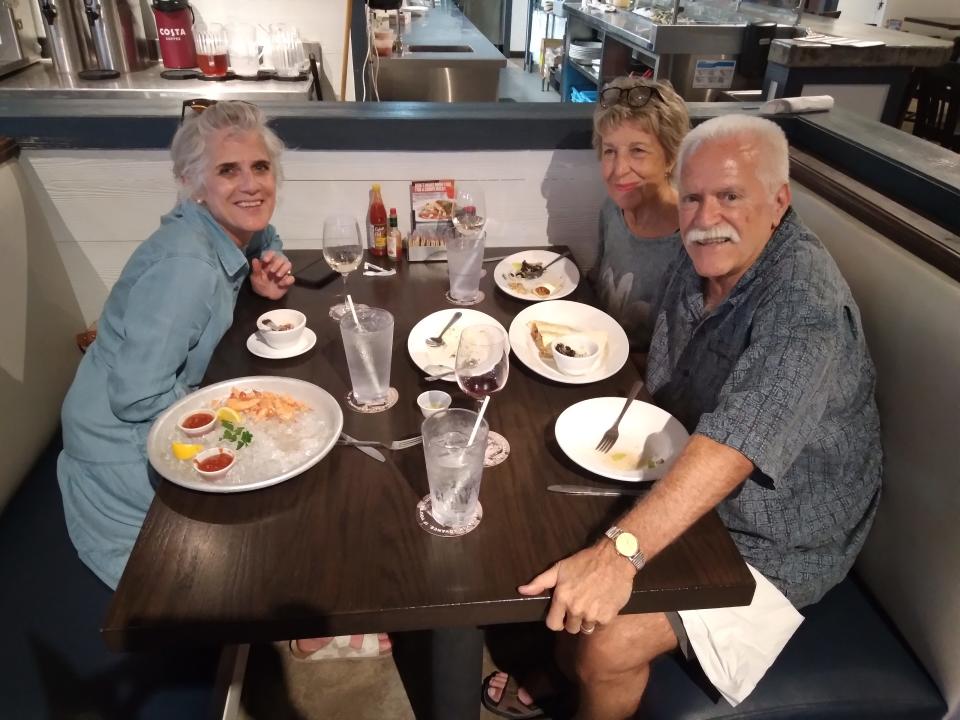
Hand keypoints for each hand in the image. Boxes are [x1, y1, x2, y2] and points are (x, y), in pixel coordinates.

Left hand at [251, 250, 293, 298]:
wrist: (265, 297)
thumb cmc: (260, 285)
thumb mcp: (255, 278)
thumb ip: (256, 269)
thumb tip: (255, 259)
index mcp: (269, 263)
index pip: (272, 253)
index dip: (270, 255)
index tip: (265, 260)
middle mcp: (277, 266)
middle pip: (282, 258)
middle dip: (277, 263)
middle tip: (271, 271)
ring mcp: (283, 273)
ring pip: (288, 264)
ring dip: (283, 269)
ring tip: (277, 276)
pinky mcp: (288, 281)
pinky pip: (292, 278)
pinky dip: (287, 280)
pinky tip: (281, 284)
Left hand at [519, 541, 635, 633]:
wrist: (614, 558)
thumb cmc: (584, 561)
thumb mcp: (559, 568)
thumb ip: (539, 582)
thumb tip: (521, 590)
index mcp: (562, 598)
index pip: (553, 625)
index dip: (556, 621)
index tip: (562, 615)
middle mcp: (576, 609)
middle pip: (570, 628)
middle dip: (572, 619)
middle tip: (579, 605)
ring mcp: (592, 614)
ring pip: (585, 628)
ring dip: (587, 620)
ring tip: (591, 604)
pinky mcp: (607, 617)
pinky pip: (599, 625)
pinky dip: (601, 618)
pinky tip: (601, 604)